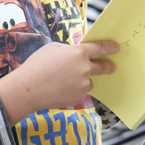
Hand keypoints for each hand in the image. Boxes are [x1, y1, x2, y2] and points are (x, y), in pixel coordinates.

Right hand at [0, 41, 118, 124]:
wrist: (27, 89)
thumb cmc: (37, 66)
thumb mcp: (52, 48)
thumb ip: (68, 50)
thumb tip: (76, 55)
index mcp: (78, 52)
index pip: (100, 48)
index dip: (110, 47)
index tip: (117, 48)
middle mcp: (85, 68)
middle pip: (102, 67)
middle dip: (109, 66)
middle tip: (112, 66)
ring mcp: (83, 84)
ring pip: (89, 81)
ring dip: (83, 80)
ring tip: (63, 80)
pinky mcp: (78, 97)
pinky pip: (81, 91)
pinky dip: (74, 90)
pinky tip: (59, 89)